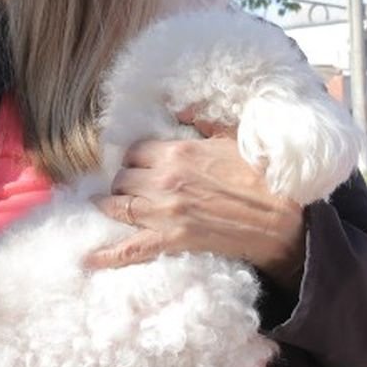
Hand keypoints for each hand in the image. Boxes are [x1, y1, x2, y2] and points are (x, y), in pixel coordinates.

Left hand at [88, 116, 305, 289]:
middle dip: (124, 180)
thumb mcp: (230, 137)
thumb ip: (201, 123)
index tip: (139, 162)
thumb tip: (182, 108)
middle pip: (122, 178)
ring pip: (119, 206)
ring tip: (106, 205)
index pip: (135, 151)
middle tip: (131, 185)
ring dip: (112, 205)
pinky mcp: (171, 239)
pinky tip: (88, 258)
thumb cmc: (259, 175)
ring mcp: (164, 212)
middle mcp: (164, 180)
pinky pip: (131, 248)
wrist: (279, 217)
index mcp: (177, 152)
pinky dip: (108, 255)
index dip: (135, 157)